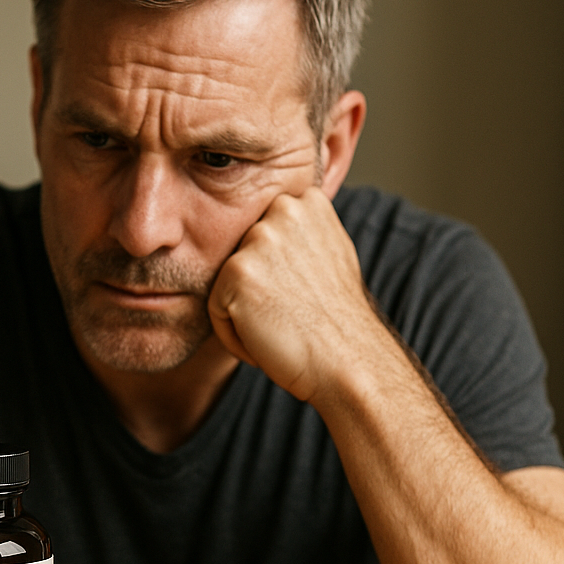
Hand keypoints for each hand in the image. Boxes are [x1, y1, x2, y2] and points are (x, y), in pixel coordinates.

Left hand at [207, 187, 382, 403]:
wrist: (348, 362)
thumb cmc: (337, 320)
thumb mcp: (330, 253)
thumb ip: (301, 231)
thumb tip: (278, 221)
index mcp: (307, 201)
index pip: (260, 232)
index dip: (274, 273)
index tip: (301, 295)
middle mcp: (283, 209)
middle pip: (241, 256)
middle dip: (258, 290)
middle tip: (291, 313)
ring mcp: (258, 237)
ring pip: (226, 283)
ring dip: (244, 312)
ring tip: (282, 326)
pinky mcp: (236, 271)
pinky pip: (215, 309)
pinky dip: (234, 334)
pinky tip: (269, 340)